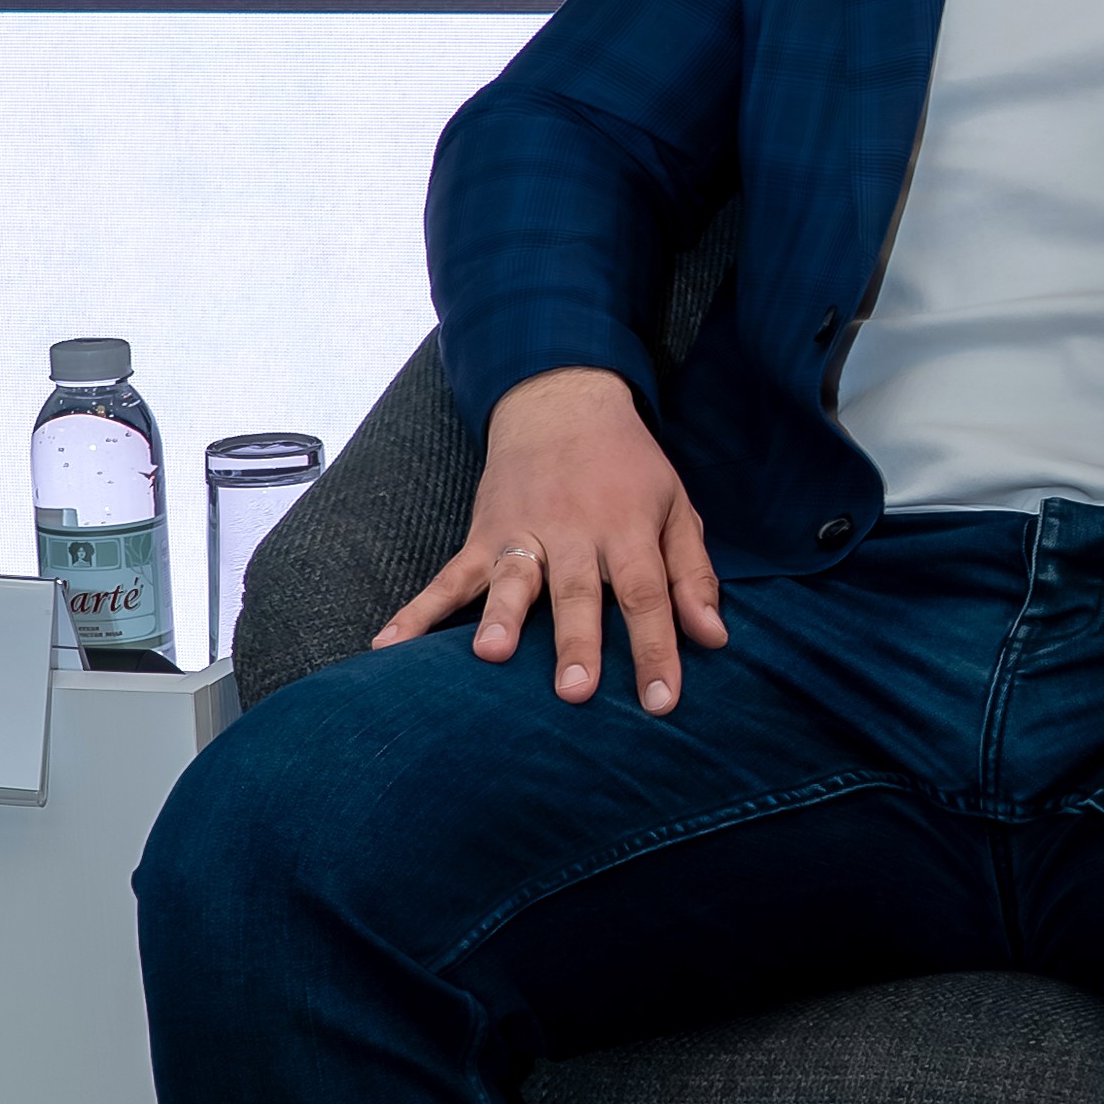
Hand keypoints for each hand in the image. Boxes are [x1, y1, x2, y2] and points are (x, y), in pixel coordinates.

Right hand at [372, 365, 726, 711]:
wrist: (561, 402)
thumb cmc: (627, 467)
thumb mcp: (675, 507)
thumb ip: (693, 574)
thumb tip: (714, 637)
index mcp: (627, 527)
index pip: (645, 594)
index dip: (656, 648)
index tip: (662, 701)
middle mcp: (573, 531)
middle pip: (577, 592)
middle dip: (576, 640)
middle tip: (575, 690)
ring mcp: (522, 533)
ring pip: (513, 580)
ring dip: (502, 617)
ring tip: (490, 655)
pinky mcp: (483, 535)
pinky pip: (449, 577)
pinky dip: (419, 610)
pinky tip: (389, 645)